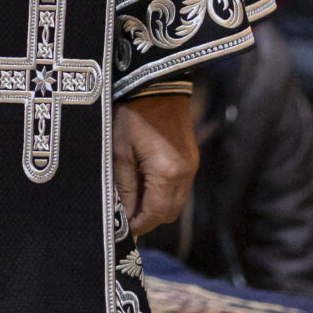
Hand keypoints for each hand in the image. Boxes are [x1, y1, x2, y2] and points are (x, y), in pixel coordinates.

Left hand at [112, 94, 197, 235]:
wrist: (157, 84)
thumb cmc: (134, 115)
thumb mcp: (120, 152)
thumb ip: (124, 188)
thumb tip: (124, 216)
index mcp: (168, 174)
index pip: (155, 215)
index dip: (138, 225)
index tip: (120, 228)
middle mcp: (186, 174)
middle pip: (169, 214)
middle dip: (147, 219)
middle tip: (124, 215)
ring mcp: (191, 167)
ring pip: (175, 203)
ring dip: (155, 207)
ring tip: (131, 199)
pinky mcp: (191, 159)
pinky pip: (179, 188)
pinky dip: (163, 193)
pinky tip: (144, 184)